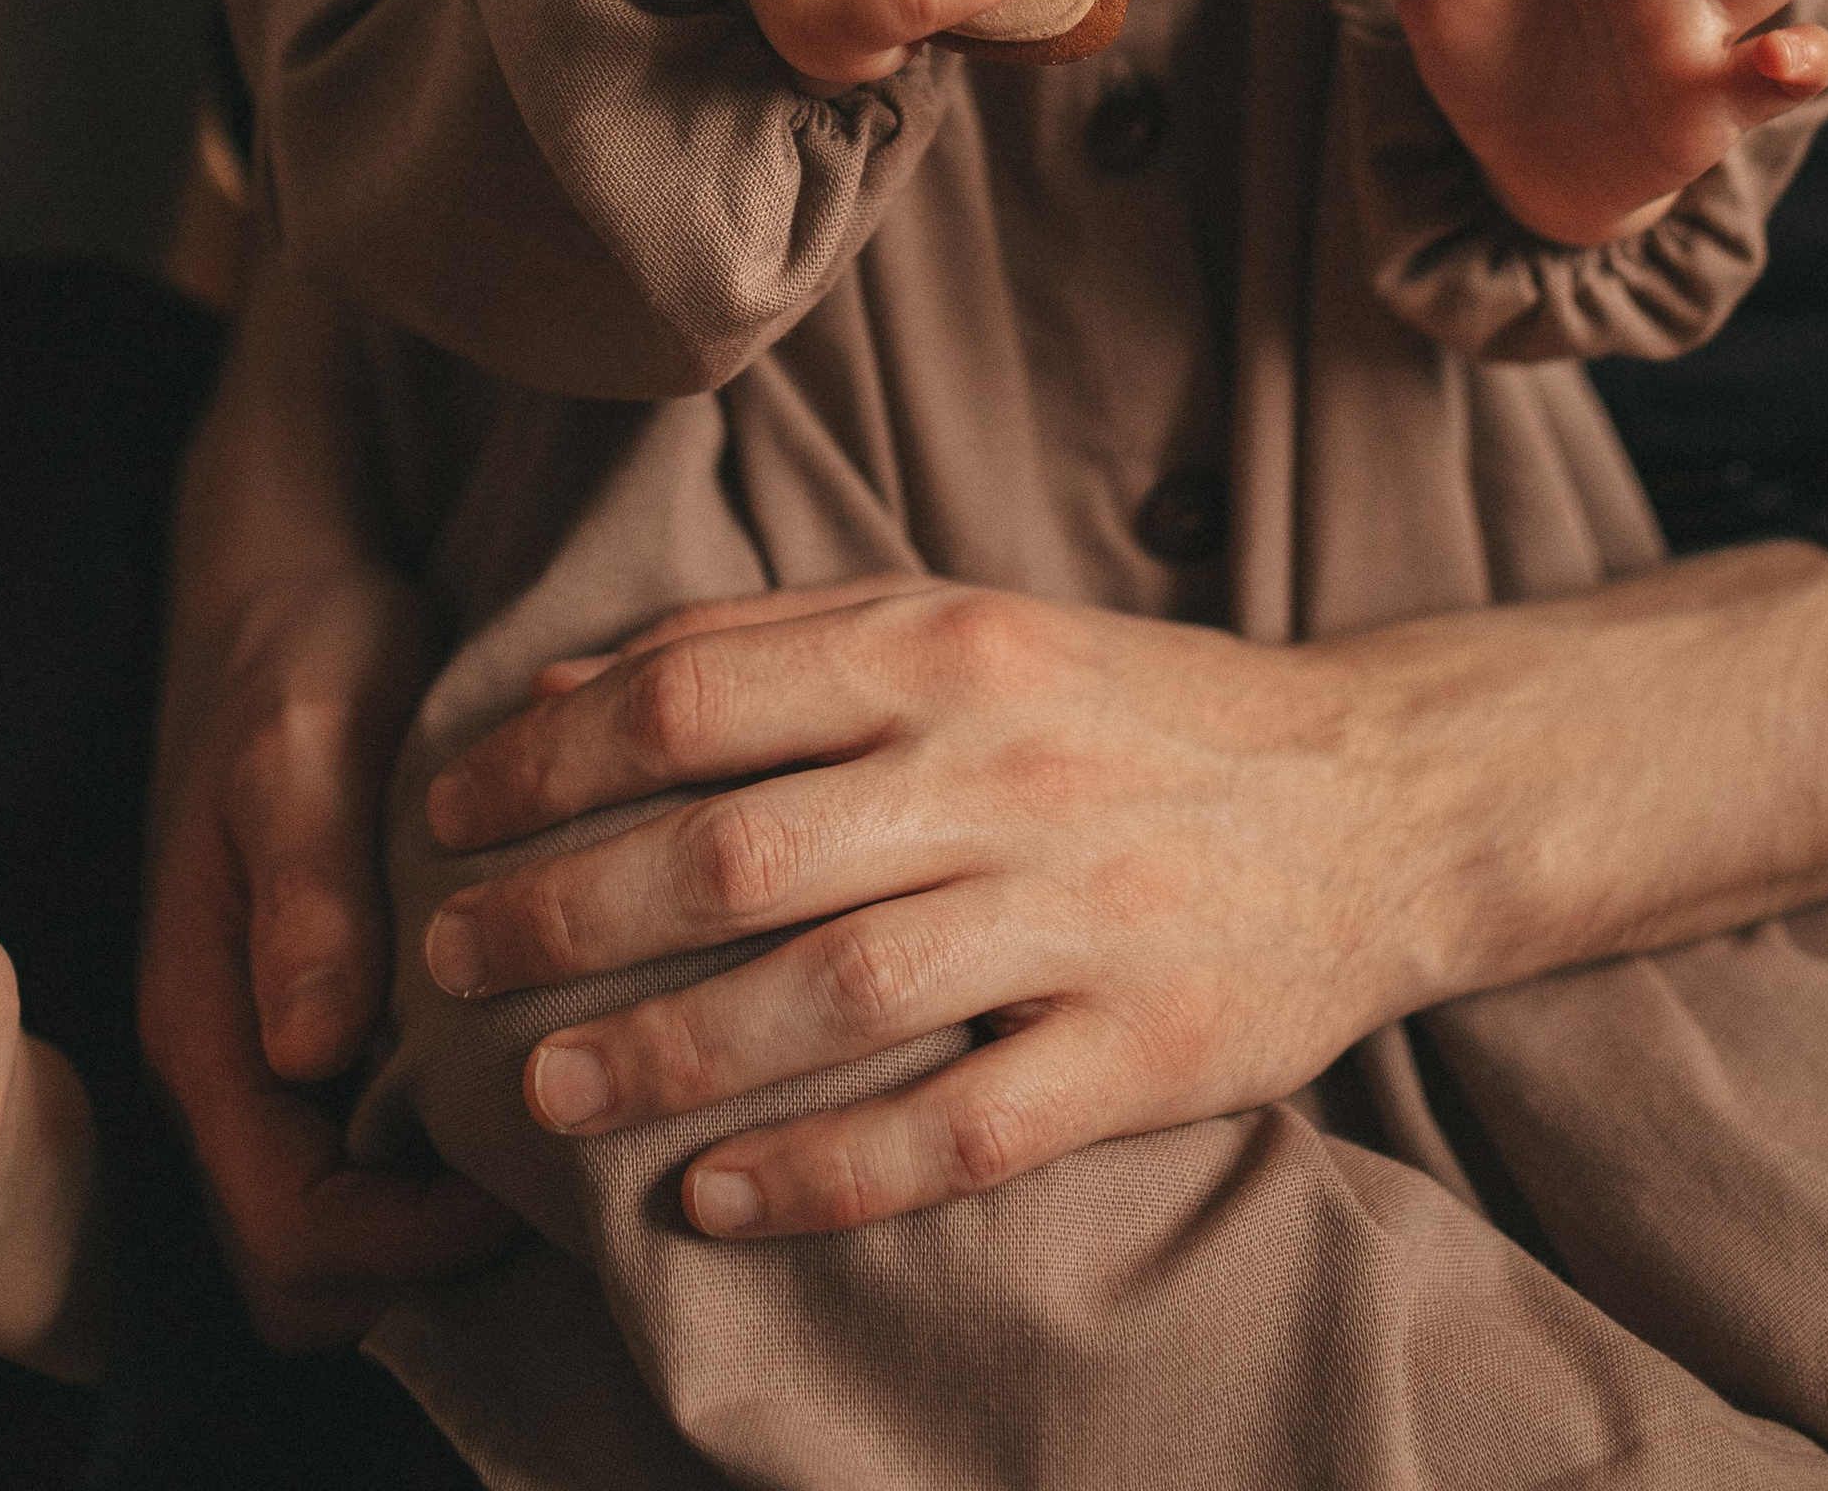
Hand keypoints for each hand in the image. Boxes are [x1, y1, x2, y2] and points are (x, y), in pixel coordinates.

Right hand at [139, 556, 510, 1348]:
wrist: (281, 588)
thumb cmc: (295, 658)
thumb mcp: (303, 748)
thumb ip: (304, 894)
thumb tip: (311, 1051)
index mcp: (211, 1024)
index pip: (290, 1235)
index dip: (406, 1248)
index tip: (523, 1181)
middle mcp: (235, 1062)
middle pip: (310, 1267)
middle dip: (425, 1264)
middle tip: (559, 1176)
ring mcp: (273, 1045)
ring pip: (344, 1218)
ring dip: (440, 1216)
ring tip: (561, 1130)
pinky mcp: (321, 1013)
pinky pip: (370, 1143)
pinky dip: (445, 1153)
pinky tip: (541, 1073)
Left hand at [418, 580, 1403, 1238]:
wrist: (1380, 792)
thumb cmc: (1127, 707)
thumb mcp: (960, 625)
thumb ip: (771, 647)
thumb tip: (563, 695)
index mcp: (943, 643)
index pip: (693, 695)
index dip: (547, 763)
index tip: (447, 817)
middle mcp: (1000, 766)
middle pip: (731, 852)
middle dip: (563, 916)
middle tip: (452, 968)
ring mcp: (1076, 912)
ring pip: (828, 997)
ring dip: (665, 1055)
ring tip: (546, 1090)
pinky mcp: (1144, 1046)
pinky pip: (957, 1130)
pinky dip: (824, 1175)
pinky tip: (716, 1203)